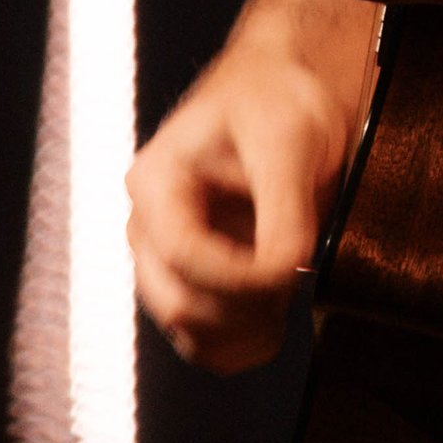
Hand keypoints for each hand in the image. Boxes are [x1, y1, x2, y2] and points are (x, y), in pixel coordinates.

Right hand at [126, 5, 368, 371]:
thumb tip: (283, 272)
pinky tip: (273, 325)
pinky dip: (237, 346)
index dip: (237, 278)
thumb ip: (283, 208)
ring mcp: (168, 259)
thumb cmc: (276, 100)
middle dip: (242, 309)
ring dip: (241, 333)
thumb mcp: (287, 140)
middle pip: (178, 303)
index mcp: (155, 182)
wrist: (284, 96)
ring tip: (286, 302)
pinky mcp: (195, 281)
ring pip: (189, 330)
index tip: (289, 272)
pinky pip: (202, 338)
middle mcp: (150, 227)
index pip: (184, 255)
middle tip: (292, 286)